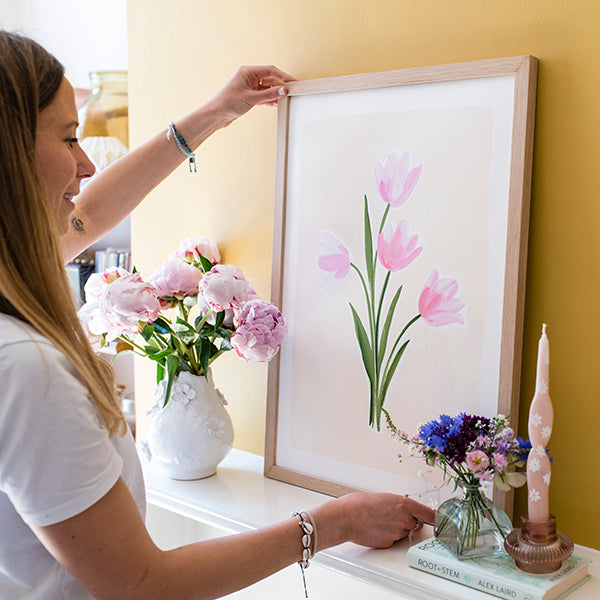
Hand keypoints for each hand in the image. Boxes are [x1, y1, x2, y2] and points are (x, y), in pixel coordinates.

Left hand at [207, 65, 295, 125]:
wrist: (216, 115)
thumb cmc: (227, 103)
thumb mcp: (251, 99)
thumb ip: (269, 95)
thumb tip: (283, 90)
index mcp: (247, 72)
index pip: (270, 70)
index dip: (283, 76)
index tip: (293, 81)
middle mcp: (248, 77)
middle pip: (270, 79)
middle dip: (280, 86)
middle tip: (292, 91)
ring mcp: (249, 87)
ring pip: (267, 89)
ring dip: (276, 94)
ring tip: (286, 99)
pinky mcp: (248, 97)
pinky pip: (263, 96)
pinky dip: (270, 100)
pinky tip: (278, 104)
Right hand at [313, 492, 435, 550]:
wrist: (345, 517)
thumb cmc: (359, 503)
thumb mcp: (383, 497)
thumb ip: (398, 504)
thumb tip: (402, 510)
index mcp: (404, 504)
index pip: (430, 514)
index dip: (437, 518)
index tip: (444, 520)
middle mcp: (404, 519)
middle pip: (415, 523)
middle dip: (407, 520)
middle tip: (390, 514)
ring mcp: (397, 533)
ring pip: (403, 532)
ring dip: (395, 528)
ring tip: (378, 520)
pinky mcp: (389, 543)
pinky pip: (393, 539)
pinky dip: (387, 536)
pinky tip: (375, 529)